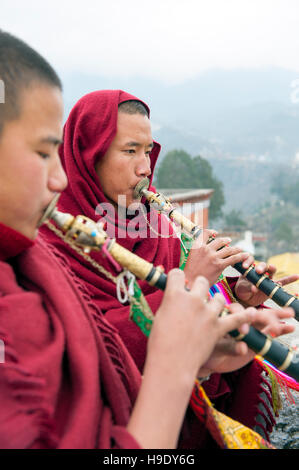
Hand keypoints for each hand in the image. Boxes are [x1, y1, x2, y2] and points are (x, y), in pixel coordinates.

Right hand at [147, 269, 253, 384]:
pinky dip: (245, 316)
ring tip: (212, 309)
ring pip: (218, 298)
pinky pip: (236, 319)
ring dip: (216, 302)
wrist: (171, 363)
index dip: (177, 278)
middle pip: (202, 282)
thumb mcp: (159, 316)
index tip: (177, 283)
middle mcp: (193, 299)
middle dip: (199, 287)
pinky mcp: (218, 327)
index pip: (177, 274)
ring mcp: (208, 313)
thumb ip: (170, 303)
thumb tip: (174, 296)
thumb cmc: (159, 341)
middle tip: (196, 296)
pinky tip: (253, 313)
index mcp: (174, 294)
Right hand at [184, 230, 249, 285]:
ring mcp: (213, 257)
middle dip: (225, 240)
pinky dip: (240, 256)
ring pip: (228, 249)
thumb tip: (207, 247)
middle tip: (229, 240)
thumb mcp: (191, 257)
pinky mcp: (219, 265)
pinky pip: (233, 258)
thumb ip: (198, 250)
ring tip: (240, 248)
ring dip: (235, 248)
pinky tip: (245, 255)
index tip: (216, 232)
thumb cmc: (190, 272)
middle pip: (219, 241)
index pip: (205, 233)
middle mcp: (205, 249)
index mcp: (197, 246)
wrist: (190, 283)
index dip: (211, 231)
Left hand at [198, 302, 294, 375]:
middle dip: (265, 318)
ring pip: (265, 319)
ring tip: (290, 313)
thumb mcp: (216, 349)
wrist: (212, 360)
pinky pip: (271, 332)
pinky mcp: (259, 339)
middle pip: (254, 314)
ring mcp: (251, 328)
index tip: (244, 332)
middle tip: (273, 328)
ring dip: (277, 317)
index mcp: (226, 317)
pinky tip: (291, 327)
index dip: (241, 318)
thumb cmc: (208, 351)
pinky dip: (281, 329)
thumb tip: (243, 349)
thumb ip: (229, 347)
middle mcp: (240, 319)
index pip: (236, 311)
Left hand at [235, 258, 298, 306]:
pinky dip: (289, 279)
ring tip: (271, 267)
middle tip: (258, 271)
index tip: (244, 266)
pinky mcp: (273, 285)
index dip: (248, 261)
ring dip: (271, 268)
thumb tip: (254, 288)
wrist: (247, 299)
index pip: (250, 260)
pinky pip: (283, 281)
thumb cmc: (243, 290)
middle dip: (260, 266)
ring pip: (271, 271)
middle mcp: (260, 271)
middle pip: (262, 265)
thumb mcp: (243, 289)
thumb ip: (249, 287)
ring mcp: (267, 278)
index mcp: (250, 269)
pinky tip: (296, 276)